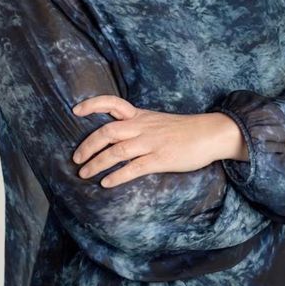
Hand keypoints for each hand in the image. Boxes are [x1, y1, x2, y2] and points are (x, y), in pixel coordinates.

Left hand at [71, 95, 223, 187]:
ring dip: (97, 164)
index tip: (75, 111)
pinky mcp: (160, 159)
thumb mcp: (156, 121)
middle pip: (107, 131)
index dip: (93, 105)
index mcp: (140, 115)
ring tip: (84, 174)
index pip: (112, 103)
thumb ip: (137, 126)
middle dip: (88, 146)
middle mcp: (142, 126)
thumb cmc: (182, 129)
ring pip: (116, 151)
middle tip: (76, 159)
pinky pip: (134, 168)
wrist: (209, 133)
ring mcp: (151, 142)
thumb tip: (117, 136)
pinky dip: (117, 176)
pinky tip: (106, 183)